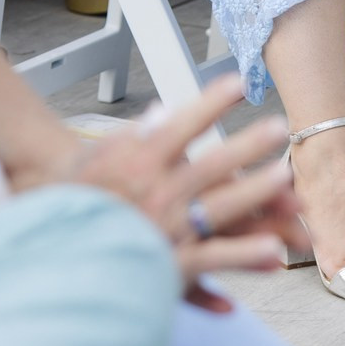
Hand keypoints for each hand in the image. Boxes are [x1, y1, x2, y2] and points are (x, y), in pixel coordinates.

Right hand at [65, 76, 295, 305]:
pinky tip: (273, 251)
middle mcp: (156, 192)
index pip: (183, 125)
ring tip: (284, 177)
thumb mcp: (100, 156)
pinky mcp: (172, 263)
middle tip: (277, 127)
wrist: (60, 243)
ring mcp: (167, 228)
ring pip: (220, 208)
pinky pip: (214, 258)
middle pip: (211, 164)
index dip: (212, 102)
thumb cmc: (80, 195)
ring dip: (255, 192)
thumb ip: (134, 134)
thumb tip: (163, 111)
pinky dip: (243, 255)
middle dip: (247, 144)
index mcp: (139, 162)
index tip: (238, 83)